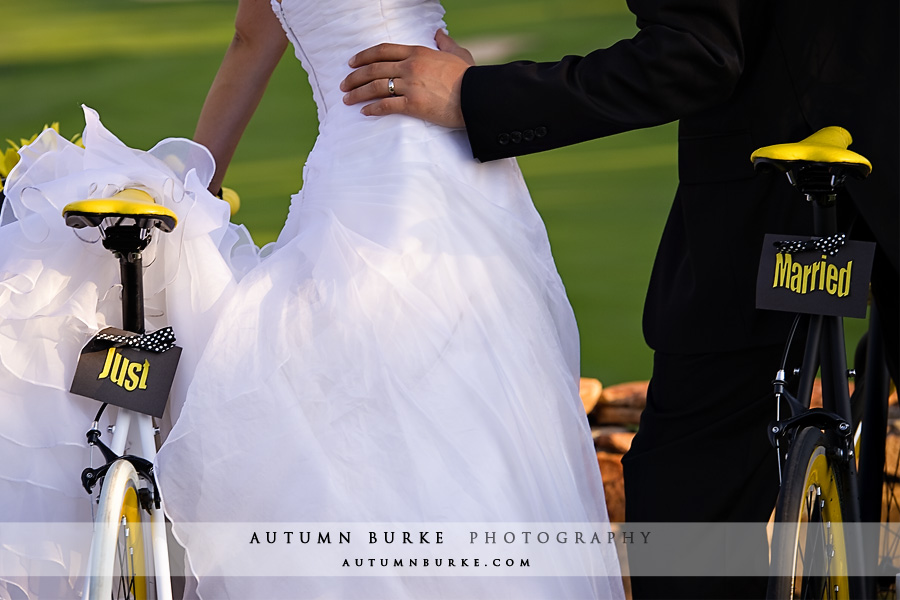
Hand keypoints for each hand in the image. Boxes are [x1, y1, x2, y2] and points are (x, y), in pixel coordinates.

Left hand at [341, 30, 474, 127]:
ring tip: (347, 99)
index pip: (383, 50)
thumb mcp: (458, 54)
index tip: (352, 62)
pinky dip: (372, 108)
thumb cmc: (470, 77)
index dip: (364, 56)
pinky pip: (386, 105)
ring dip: (358, 92)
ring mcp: (411, 85)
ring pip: (376, 86)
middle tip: (344, 84)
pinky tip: (364, 111)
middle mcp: (410, 66)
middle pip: (374, 68)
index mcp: (418, 52)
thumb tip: (439, 33)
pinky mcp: (413, 105)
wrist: (477, 97)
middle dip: (355, 76)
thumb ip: (445, 42)